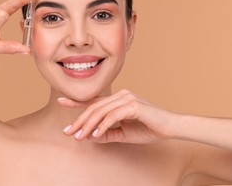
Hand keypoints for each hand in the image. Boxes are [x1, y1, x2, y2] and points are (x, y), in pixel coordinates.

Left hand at [58, 89, 178, 143]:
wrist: (170, 127)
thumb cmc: (149, 128)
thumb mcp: (124, 133)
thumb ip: (107, 133)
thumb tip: (89, 136)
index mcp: (118, 100)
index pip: (94, 102)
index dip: (76, 102)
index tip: (61, 102)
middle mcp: (121, 95)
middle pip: (94, 107)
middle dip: (79, 120)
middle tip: (68, 132)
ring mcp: (127, 98)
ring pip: (101, 111)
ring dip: (88, 125)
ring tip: (79, 137)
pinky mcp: (133, 105)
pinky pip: (113, 116)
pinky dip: (103, 126)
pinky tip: (96, 134)